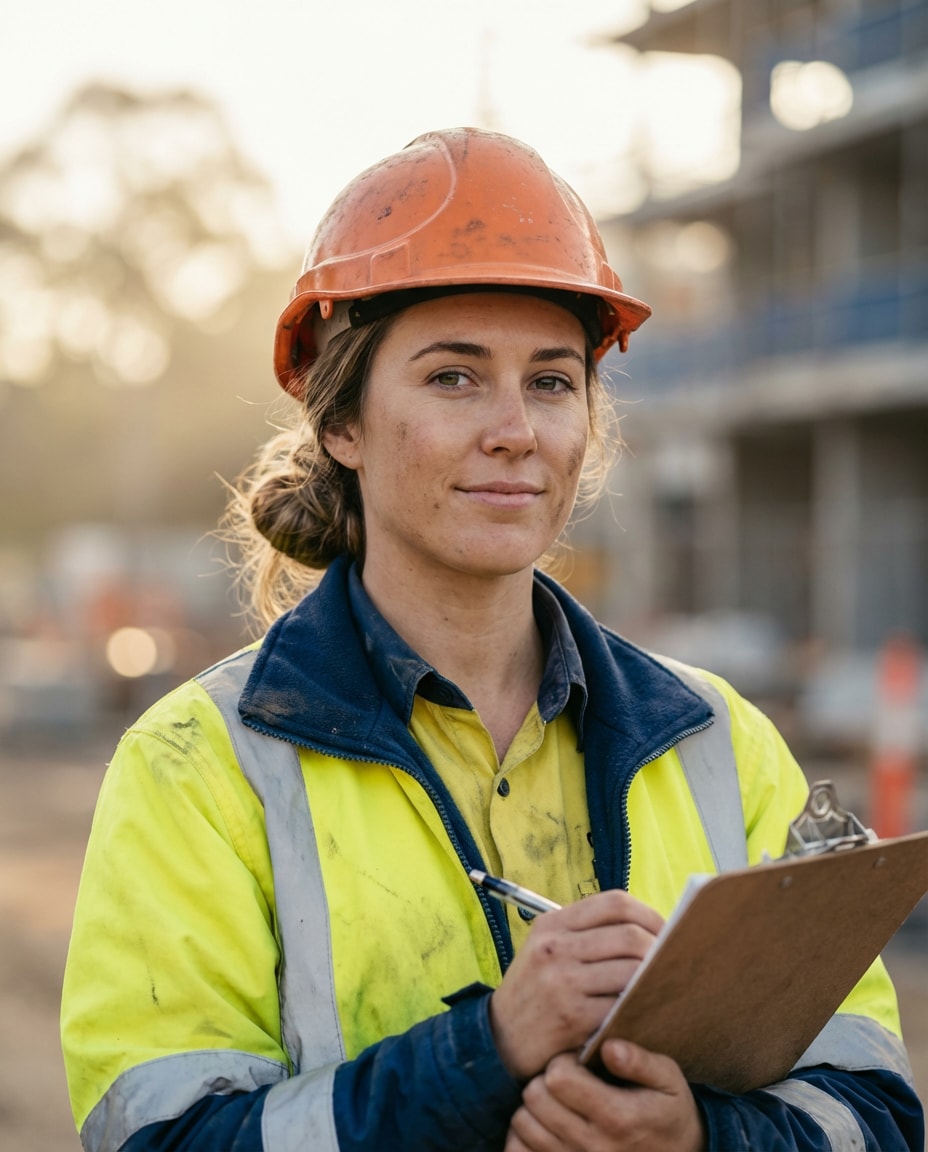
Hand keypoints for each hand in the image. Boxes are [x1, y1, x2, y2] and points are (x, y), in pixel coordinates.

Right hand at [490, 890, 662, 1080]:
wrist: (500, 1040)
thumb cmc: (534, 992)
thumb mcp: (546, 950)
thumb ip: (585, 935)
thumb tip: (647, 928)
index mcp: (551, 924)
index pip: (614, 903)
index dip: (649, 914)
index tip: (665, 930)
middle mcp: (555, 948)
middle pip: (629, 935)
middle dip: (660, 949)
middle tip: (673, 962)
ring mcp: (563, 982)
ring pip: (632, 970)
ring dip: (655, 980)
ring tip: (664, 985)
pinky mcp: (573, 1017)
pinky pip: (623, 1005)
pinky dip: (640, 1006)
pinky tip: (646, 1010)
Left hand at [505, 1039, 705, 1151]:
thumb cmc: (669, 1113)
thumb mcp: (669, 1081)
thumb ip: (640, 1061)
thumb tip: (608, 1046)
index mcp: (617, 1117)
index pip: (558, 1078)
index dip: (562, 1061)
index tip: (576, 1062)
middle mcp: (592, 1146)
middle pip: (535, 1098)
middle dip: (544, 1080)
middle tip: (565, 1080)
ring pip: (523, 1124)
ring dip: (534, 1107)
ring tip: (557, 1102)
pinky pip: (521, 1151)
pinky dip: (526, 1136)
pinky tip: (547, 1126)